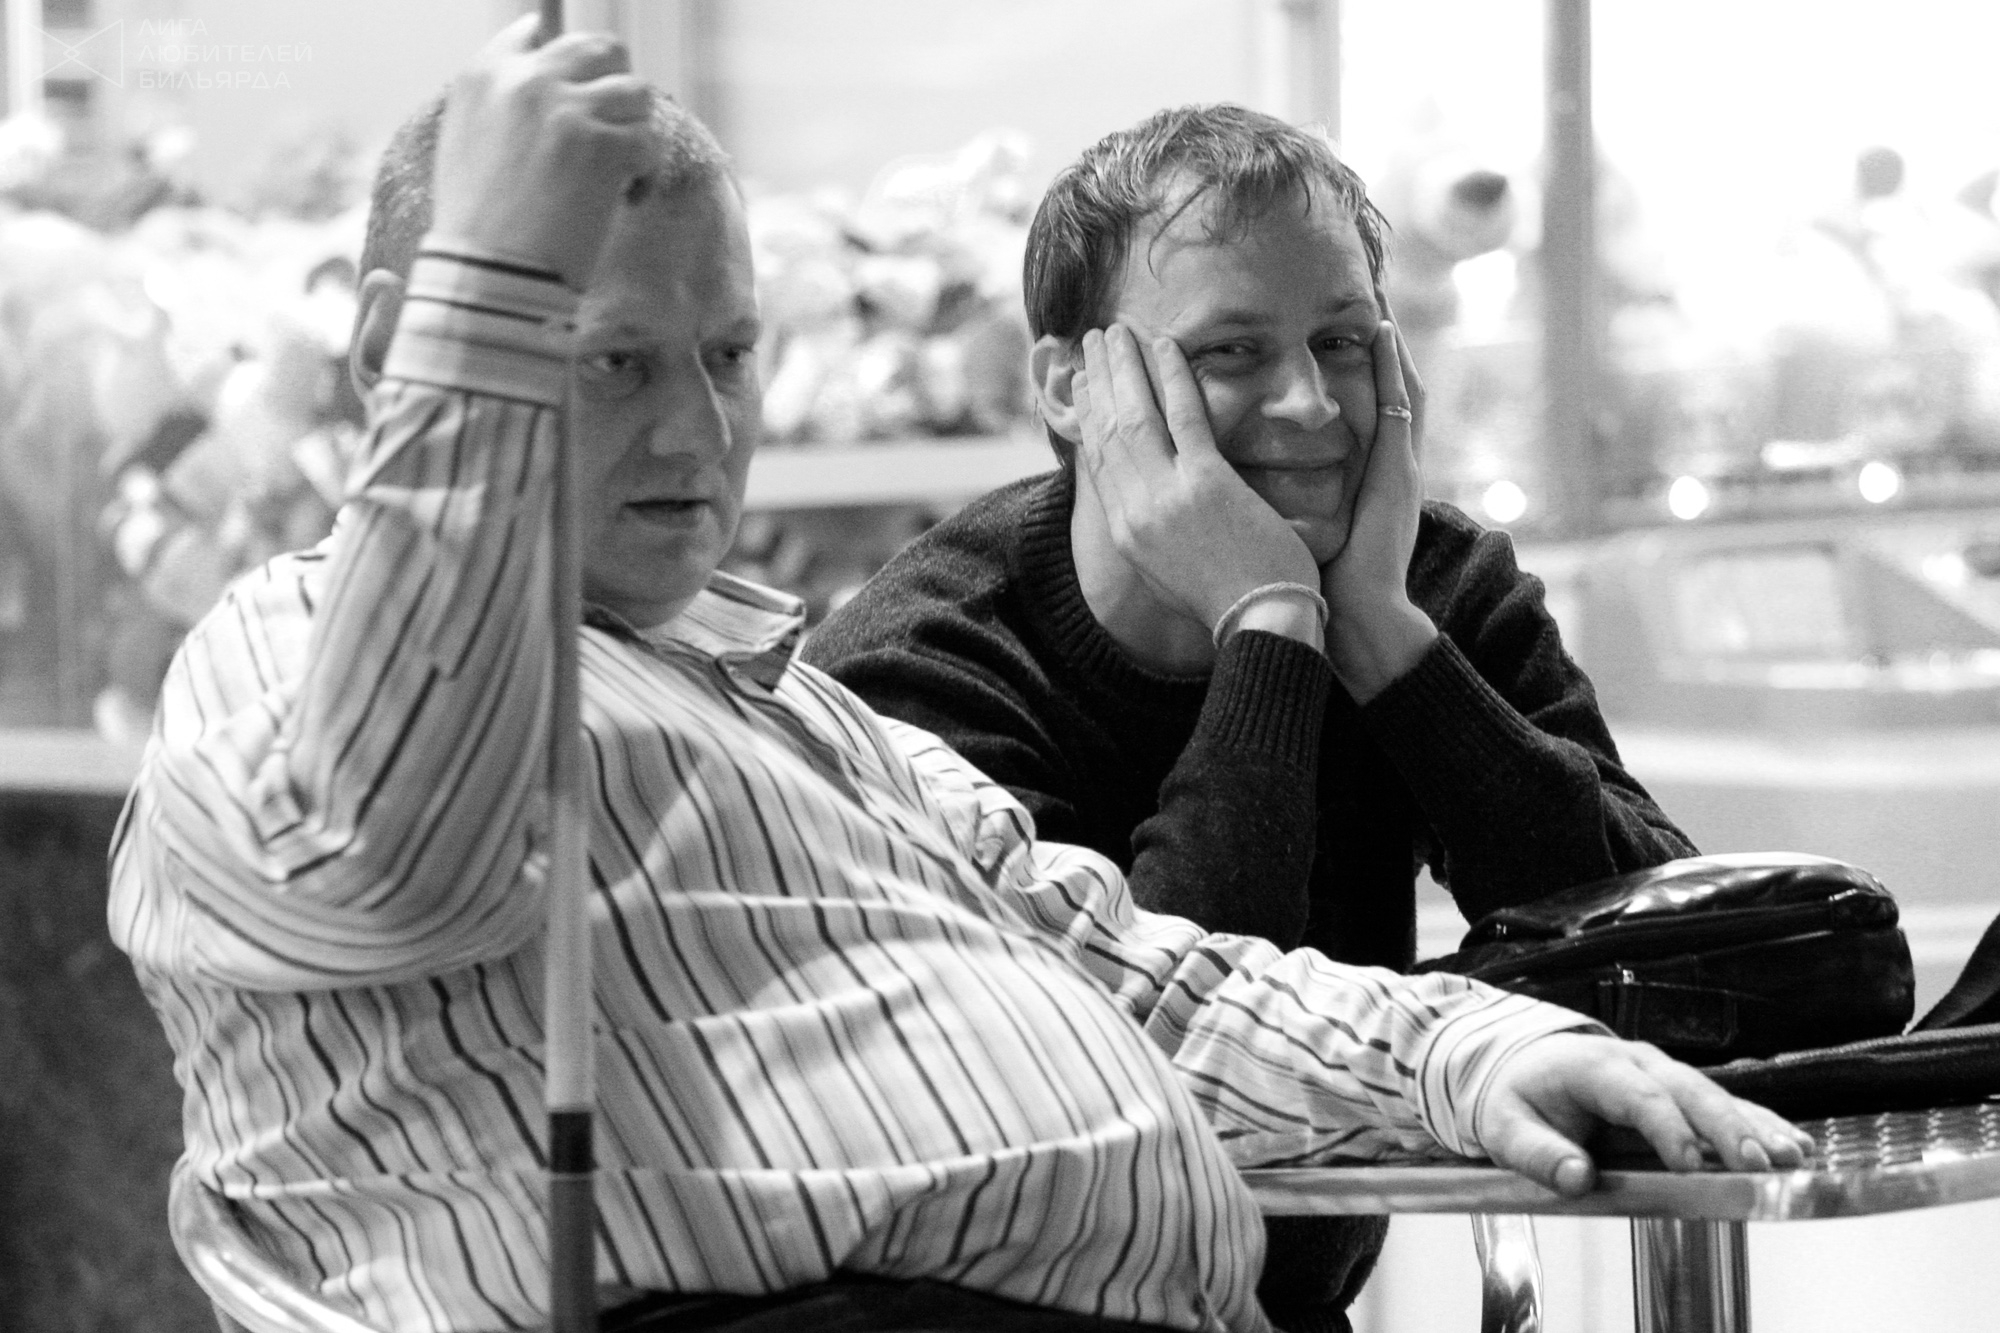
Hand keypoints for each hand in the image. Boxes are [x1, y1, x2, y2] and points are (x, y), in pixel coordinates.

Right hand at [432, 14, 654, 286]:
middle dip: (615, 87)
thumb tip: (544, 83)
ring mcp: (569, 109)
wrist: (488, 276)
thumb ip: (503, 106)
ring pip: (636, 91)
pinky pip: (650, 141)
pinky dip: (645, 173)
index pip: (534, 32)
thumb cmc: (477, 230)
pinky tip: (626, 198)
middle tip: (615, 130)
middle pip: (601, 49)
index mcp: (485, 75)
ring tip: (621, 171)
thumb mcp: (467, 146)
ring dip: (635, 130)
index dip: (567, 61)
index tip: (580, 90)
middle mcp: (527, 79)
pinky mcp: (605, 145)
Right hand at [1073, 324, 1319, 640]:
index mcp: (1126, 533)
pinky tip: (1166, 346)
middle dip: (1099, 379)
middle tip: (1095, 340)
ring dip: (1124, 367)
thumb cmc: (1230, 601)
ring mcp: (1167, 497)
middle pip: (1106, 429)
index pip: (1096, 460)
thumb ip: (1154, 531)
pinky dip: (1173, 377)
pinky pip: (1184, 417)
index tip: (1083, 381)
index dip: (1086, 414)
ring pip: (1134, 416)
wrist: (1263, 624)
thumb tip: (1145, 505)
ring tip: (1119, 331)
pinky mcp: (1206, 486)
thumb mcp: (1171, 570)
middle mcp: (1135, 512)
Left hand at [1319, 319, 1436, 698]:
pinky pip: (1401, 408)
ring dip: (1393, 346)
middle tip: (1370, 301)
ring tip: (1380, 302)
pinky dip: (1394, 369)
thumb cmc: (1320, 582)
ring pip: (1402, 388)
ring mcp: (1399, 466)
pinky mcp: (1400, 472)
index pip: (1363, 411)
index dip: (1357, 375)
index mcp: (1366, 479)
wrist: (1357, 615)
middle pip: (1388, 390)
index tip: (1336, 334)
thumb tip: (1245, 485)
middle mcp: (1387, 465)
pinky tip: (1385, 333)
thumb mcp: (1302, 529)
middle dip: (1383, 349)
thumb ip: (1289, 500)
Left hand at [1475, 1033, 1815, 1196]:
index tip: (1690, 1162)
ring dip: (1755, 1126)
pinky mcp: (1681, 1090)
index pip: (1637, 1096)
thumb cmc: (1518, 1095)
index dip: (1667, 1128)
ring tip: (1792, 1156)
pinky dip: (1759, 1122)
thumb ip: (1538, 1154)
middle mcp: (1638, 1062)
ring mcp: (1665, 1073)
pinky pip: (1726, 1104)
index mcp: (1595, 1067)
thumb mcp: (1506, 1127)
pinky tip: (1794, 1144)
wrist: (1524, 1062)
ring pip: (1716, 1095)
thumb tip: (1575, 1178)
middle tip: (1757, 1162)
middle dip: (1725, 1126)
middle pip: (1690, 1091)